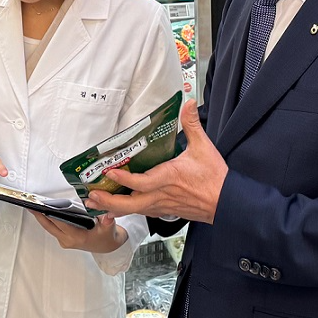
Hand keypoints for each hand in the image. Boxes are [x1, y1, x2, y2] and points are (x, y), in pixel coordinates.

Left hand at [32, 211, 127, 253]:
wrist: (107, 246)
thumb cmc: (106, 237)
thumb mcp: (109, 228)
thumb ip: (107, 221)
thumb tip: (107, 214)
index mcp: (77, 237)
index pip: (60, 224)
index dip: (50, 215)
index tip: (42, 207)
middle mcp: (68, 240)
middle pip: (49, 226)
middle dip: (39, 216)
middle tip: (30, 205)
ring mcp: (65, 240)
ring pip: (49, 228)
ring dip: (41, 217)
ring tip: (34, 206)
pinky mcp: (64, 239)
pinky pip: (52, 228)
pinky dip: (48, 220)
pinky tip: (44, 211)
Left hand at [89, 101, 225, 223]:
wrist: (226, 202)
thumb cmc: (214, 178)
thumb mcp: (204, 147)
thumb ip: (192, 124)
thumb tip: (188, 104)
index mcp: (169, 177)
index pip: (141, 182)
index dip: (124, 179)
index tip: (110, 173)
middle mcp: (161, 194)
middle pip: (130, 204)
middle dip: (108, 202)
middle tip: (92, 195)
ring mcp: (161, 205)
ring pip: (133, 211)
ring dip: (113, 208)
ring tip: (96, 203)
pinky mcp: (164, 211)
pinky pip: (141, 213)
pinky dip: (126, 211)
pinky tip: (116, 209)